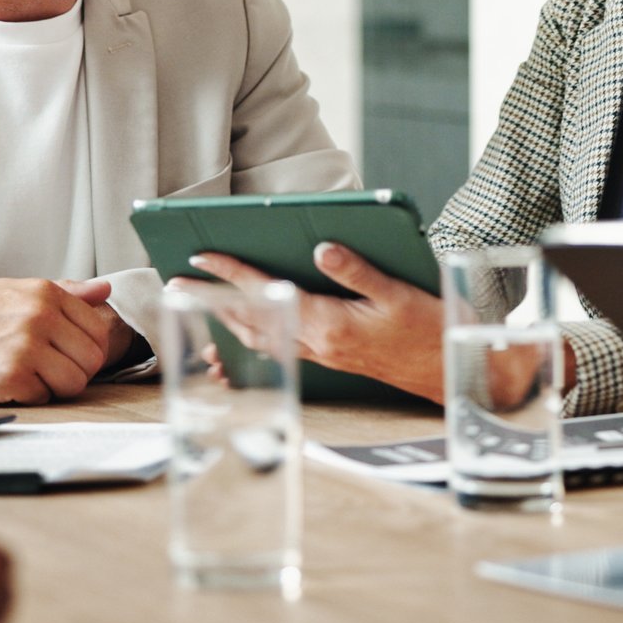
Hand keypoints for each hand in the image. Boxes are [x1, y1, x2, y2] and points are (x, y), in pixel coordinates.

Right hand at [0, 277, 131, 404]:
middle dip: (73, 370)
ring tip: (27, 376)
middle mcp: (39, 315)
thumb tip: (104, 289)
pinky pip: (46, 397)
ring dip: (54, 386)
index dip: (83, 349)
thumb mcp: (13, 291)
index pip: (98, 330)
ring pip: (75, 382)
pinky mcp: (12, 375)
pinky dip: (30, 397)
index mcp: (44, 292)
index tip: (64, 353)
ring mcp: (27, 345)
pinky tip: (7, 383)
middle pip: (92, 359)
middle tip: (45, 369)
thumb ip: (65, 291)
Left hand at [181, 245, 448, 401]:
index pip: (268, 292)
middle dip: (212, 300)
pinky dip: (252, 337)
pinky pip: (277, 348)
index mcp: (330, 323)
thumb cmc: (427, 330)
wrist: (444, 373)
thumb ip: (357, 271)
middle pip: (251, 319)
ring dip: (228, 319)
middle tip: (177, 283)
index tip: (201, 258)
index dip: (232, 273)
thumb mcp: (397, 292)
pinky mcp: (328, 359)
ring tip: (202, 302)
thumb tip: (322, 249)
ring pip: (260, 337)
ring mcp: (321, 355)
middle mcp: (318, 343)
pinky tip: (244, 332)